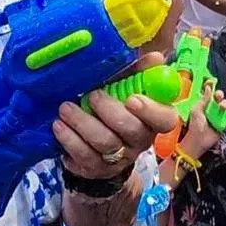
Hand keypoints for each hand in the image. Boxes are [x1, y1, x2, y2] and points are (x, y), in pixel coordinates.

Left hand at [54, 53, 179, 179]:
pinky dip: (70, 140)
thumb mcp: (127, 86)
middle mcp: (140, 141)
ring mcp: (119, 158)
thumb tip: (155, 57)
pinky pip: (84, 157)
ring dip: (83, 123)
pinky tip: (59, 126)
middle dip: (109, 111)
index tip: (132, 98)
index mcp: (153, 119)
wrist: (97, 140)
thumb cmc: (116, 106)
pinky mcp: (97, 169)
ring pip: (105, 143)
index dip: (151, 110)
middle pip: (132, 131)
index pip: (165, 119)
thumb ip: (139, 71)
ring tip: (65, 108)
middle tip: (91, 95)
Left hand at [180, 82, 225, 159]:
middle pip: (218, 97)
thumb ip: (204, 99)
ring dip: (224, 103)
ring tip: (221, 106)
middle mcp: (212, 108)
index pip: (209, 93)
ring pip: (225, 104)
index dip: (211, 87)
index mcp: (204, 104)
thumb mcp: (196, 109)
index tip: (212, 81)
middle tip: (218, 96)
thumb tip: (208, 87)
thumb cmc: (194, 125)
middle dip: (219, 94)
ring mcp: (219, 114)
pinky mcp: (225, 121)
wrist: (199, 139)